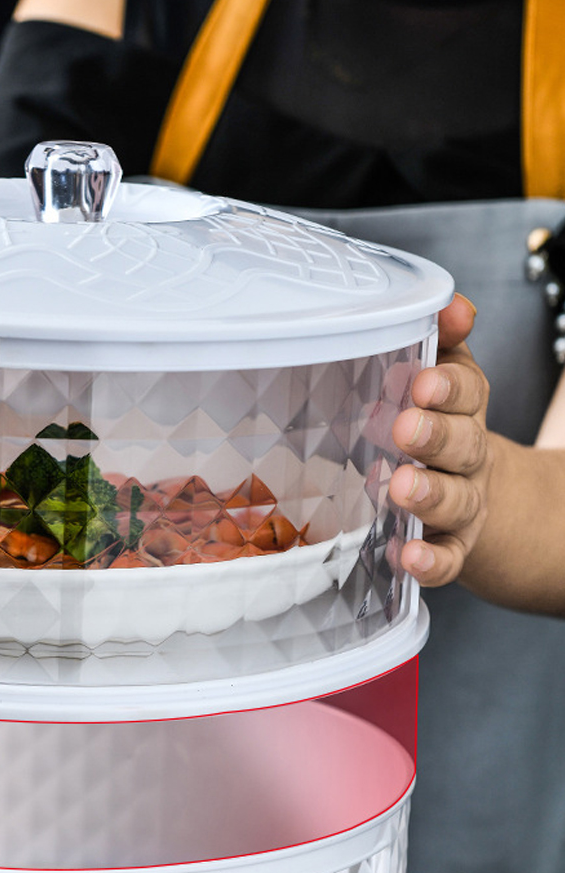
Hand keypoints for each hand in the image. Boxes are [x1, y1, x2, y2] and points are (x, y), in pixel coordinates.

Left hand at [389, 293, 490, 585]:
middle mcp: (467, 457)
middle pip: (462, 444)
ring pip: (454, 499)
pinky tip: (406, 556)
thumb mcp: (447, 381)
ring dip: (428, 493)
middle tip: (404, 427)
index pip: (468, 391)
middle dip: (435, 434)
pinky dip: (428, 559)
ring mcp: (462, 504)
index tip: (422, 381)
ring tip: (399, 487)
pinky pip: (445, 557)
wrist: (483, 499)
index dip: (450, 386)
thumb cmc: (442, 428)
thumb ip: (444, 342)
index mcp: (463, 411)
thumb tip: (452, 305)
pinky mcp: (452, 546)